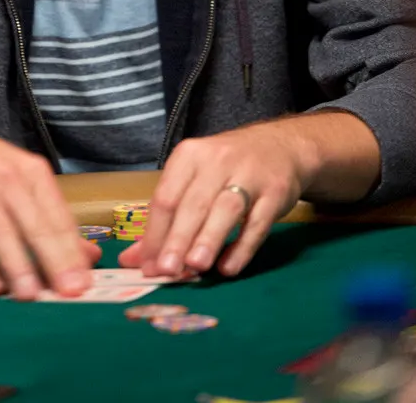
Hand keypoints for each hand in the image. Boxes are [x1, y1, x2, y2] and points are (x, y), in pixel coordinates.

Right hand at [0, 115, 98, 298]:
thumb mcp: (20, 178)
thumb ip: (51, 217)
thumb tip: (88, 258)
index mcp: (31, 172)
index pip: (58, 216)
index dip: (72, 252)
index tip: (84, 283)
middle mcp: (6, 179)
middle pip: (34, 225)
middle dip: (53, 261)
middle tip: (69, 293)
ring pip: (1, 233)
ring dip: (17, 266)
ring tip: (31, 296)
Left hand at [119, 121, 310, 279]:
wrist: (279, 145)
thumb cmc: (226, 166)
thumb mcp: (194, 179)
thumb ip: (167, 218)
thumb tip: (136, 259)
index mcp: (189, 156)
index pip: (166, 197)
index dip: (155, 233)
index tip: (146, 266)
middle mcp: (217, 160)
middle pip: (193, 204)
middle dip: (178, 239)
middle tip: (166, 271)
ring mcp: (248, 175)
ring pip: (226, 209)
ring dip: (209, 238)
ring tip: (195, 266)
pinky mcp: (275, 192)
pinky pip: (257, 223)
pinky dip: (242, 247)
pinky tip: (228, 267)